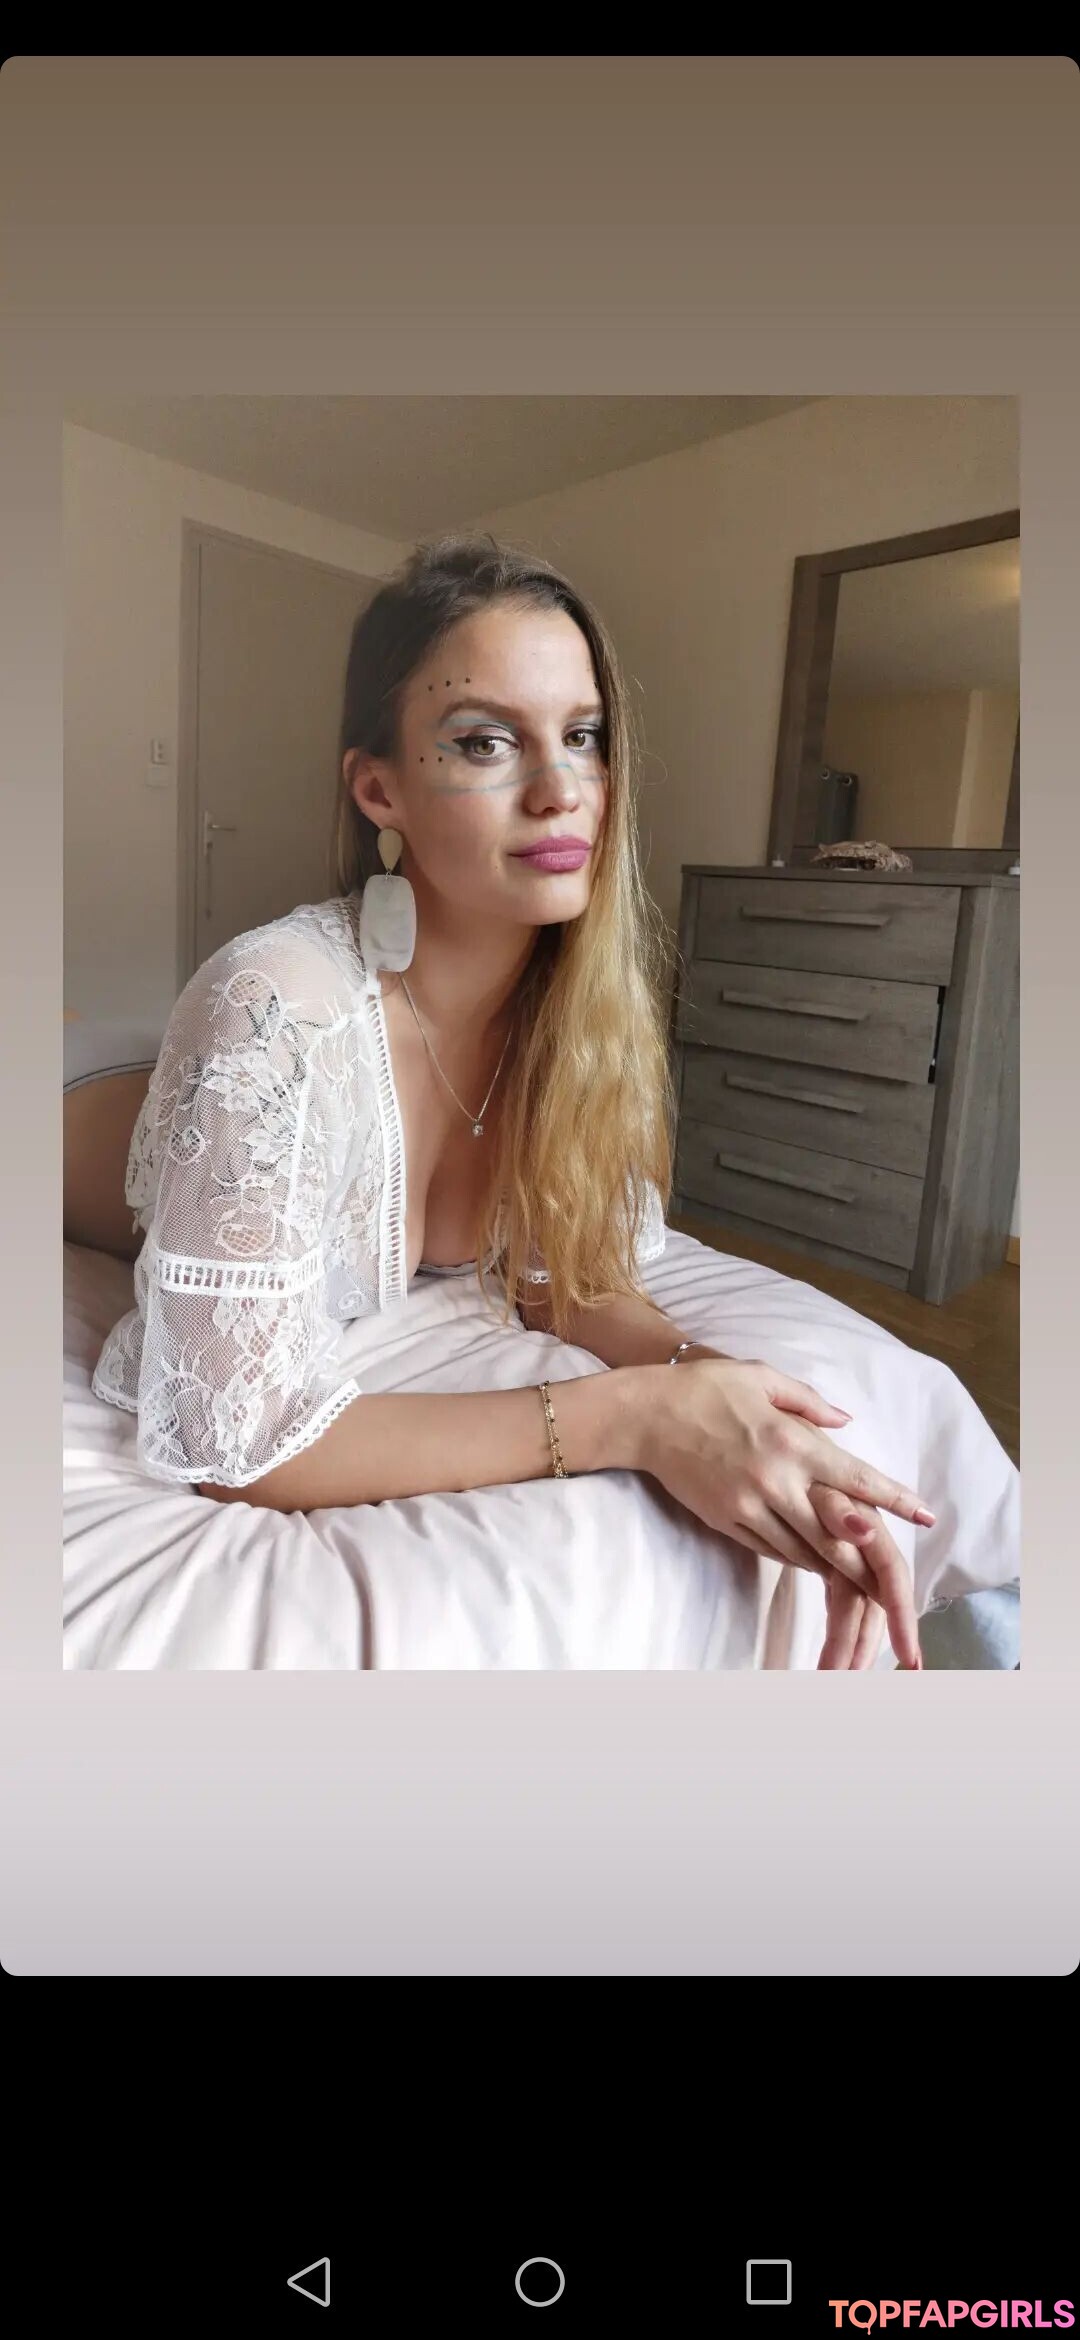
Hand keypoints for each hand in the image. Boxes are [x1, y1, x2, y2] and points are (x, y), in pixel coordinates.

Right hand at [631, 1352, 931, 1668]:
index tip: (925, 1514)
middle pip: (835, 1531)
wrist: (646, 1415)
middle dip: (871, 1557)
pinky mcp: (726, 1520)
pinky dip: (797, 1558)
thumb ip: (809, 1402)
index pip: (856, 1477)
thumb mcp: (762, 1377)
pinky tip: (813, 1562)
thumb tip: (843, 1421)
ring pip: (803, 1548)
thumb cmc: (706, 1388)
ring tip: (863, 1577)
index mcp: (792, 1441)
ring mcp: (749, 1505)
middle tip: (898, 1577)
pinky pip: (771, 1549)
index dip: (895, 1498)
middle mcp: (776, 1479)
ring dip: (835, 1564)